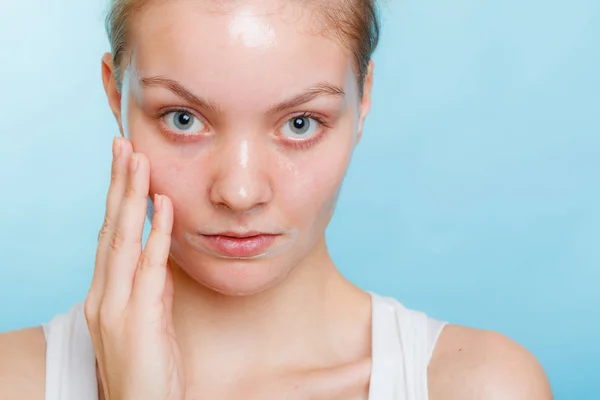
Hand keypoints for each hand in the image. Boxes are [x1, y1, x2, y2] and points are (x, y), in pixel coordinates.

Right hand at [84, 137, 184, 399]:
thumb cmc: (147, 367)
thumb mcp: (149, 319)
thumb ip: (151, 285)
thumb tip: (160, 252)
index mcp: (105, 294)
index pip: (109, 236)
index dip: (116, 199)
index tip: (125, 165)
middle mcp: (103, 296)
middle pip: (109, 229)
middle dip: (118, 185)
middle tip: (123, 146)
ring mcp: (116, 308)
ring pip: (122, 241)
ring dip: (131, 198)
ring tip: (138, 161)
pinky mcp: (136, 320)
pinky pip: (148, 269)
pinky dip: (156, 235)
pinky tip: (163, 207)